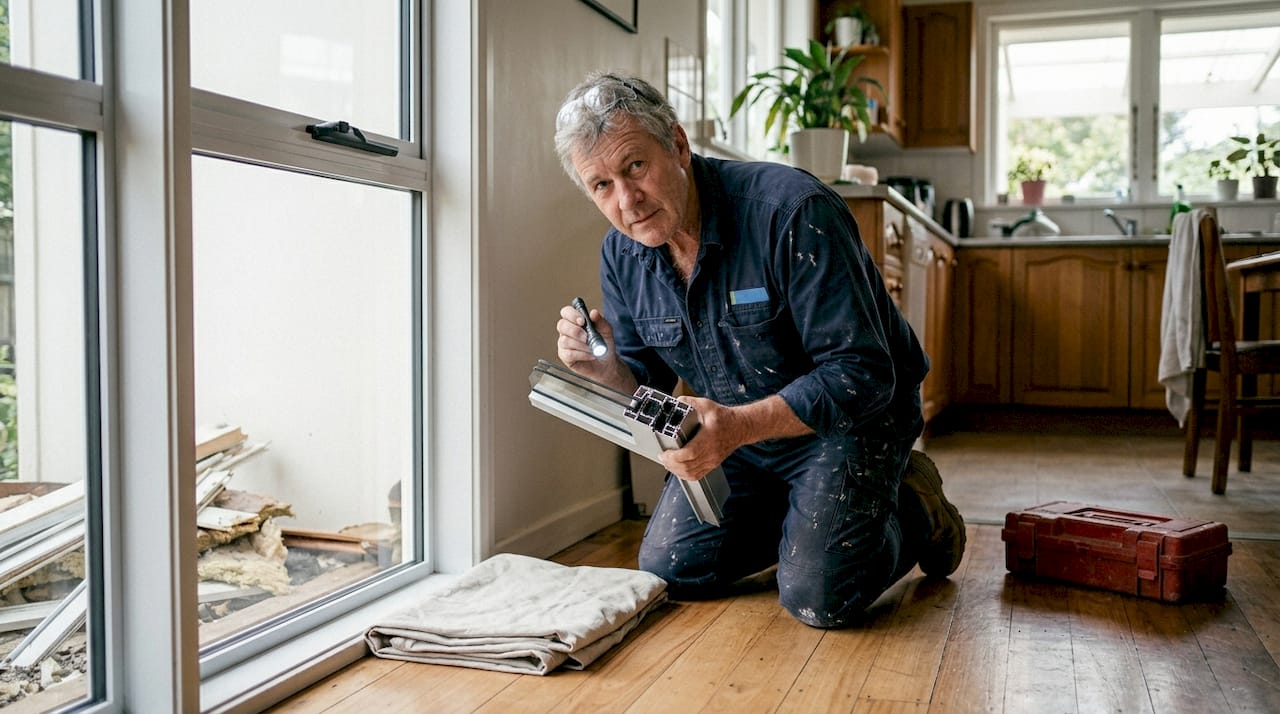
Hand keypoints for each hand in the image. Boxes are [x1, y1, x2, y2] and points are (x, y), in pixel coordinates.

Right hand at [555, 304, 636, 393]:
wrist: (606, 363)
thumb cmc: (604, 344)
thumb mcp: (606, 331)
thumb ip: (600, 321)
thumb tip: (593, 312)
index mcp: (574, 321)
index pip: (566, 312)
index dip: (572, 315)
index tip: (582, 321)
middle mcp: (567, 331)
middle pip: (561, 325)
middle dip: (575, 331)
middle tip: (587, 337)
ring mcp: (564, 344)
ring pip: (565, 341)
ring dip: (581, 345)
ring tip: (592, 349)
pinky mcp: (565, 356)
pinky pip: (569, 354)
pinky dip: (582, 354)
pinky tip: (590, 355)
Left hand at [660, 394, 812, 479]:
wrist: (741, 427)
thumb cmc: (725, 417)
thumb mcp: (706, 405)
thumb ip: (689, 402)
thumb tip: (676, 402)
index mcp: (708, 438)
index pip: (689, 453)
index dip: (674, 456)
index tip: (664, 453)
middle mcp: (711, 452)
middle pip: (687, 466)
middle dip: (671, 464)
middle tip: (662, 457)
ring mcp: (712, 460)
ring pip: (691, 473)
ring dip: (676, 470)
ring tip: (667, 462)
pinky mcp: (712, 464)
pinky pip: (696, 476)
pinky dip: (684, 475)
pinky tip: (678, 469)